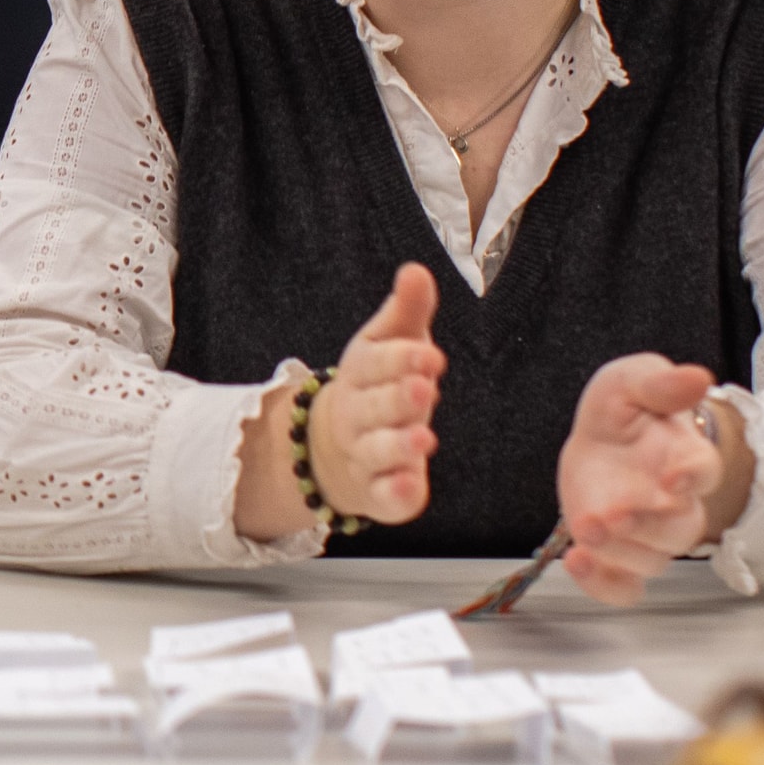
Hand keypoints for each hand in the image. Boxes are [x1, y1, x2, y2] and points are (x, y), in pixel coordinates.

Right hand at [241, 264, 441, 539]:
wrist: (332, 448)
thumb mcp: (390, 342)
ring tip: (424, 438)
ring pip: (376, 451)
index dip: (402, 360)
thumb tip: (416, 269)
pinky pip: (383, 496)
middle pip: (373, 407)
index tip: (432, 356)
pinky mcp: (378, 493)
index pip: (376, 363)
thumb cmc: (378, 385)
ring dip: (398, 445)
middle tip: (424, 390)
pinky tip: (411, 486)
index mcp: (361, 373)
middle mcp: (357, 415)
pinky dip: (394, 493)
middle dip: (397, 399)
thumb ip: (406, 310)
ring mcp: (364, 455)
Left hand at [553, 357, 749, 605]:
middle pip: (679, 530)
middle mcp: (675, 504)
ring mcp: (648, 535)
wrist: (599, 442)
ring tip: (586, 529)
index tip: (674, 477)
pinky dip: (603, 585)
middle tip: (615, 514)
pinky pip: (623, 588)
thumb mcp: (631, 382)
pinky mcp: (619, 555)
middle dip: (648, 526)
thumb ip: (658, 382)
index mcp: (686, 459)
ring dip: (621, 553)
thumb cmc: (625, 413)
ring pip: (652, 561)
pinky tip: (576, 561)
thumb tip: (696, 376)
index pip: (705, 471)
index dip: (694, 477)